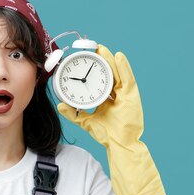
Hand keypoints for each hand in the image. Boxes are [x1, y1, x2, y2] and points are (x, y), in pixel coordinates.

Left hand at [57, 44, 167, 194]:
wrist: (120, 145)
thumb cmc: (108, 135)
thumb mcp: (87, 121)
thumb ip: (74, 114)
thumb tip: (60, 105)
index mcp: (109, 98)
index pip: (101, 79)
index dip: (94, 68)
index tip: (85, 58)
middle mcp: (118, 94)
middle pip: (110, 73)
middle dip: (101, 60)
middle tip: (92, 48)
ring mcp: (126, 94)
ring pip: (118, 72)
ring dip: (110, 60)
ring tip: (101, 49)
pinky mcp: (132, 96)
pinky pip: (128, 78)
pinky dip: (124, 67)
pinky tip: (118, 57)